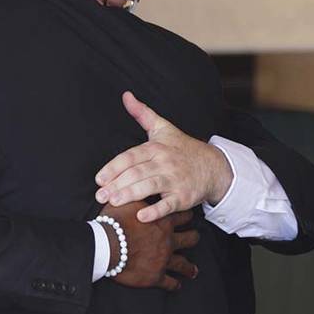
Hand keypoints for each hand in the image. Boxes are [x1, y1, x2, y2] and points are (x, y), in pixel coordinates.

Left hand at [95, 91, 233, 222]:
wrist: (213, 166)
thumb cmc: (183, 148)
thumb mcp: (163, 128)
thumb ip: (142, 113)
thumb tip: (126, 96)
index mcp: (156, 147)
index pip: (131, 157)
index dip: (114, 167)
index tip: (99, 179)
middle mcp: (165, 162)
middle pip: (137, 172)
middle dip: (117, 184)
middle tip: (100, 196)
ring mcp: (175, 180)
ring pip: (150, 186)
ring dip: (131, 195)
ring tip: (113, 203)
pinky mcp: (184, 197)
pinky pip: (168, 205)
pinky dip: (156, 211)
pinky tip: (142, 217)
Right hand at [101, 201, 199, 290]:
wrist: (105, 245)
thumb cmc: (113, 222)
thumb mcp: (125, 201)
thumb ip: (135, 195)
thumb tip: (132, 184)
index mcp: (163, 221)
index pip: (182, 216)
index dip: (187, 215)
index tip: (189, 215)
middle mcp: (168, 241)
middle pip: (189, 238)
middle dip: (193, 238)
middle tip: (196, 237)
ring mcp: (164, 259)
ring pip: (183, 263)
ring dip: (189, 267)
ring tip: (193, 270)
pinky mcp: (155, 276)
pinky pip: (169, 282)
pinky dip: (174, 284)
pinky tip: (177, 286)